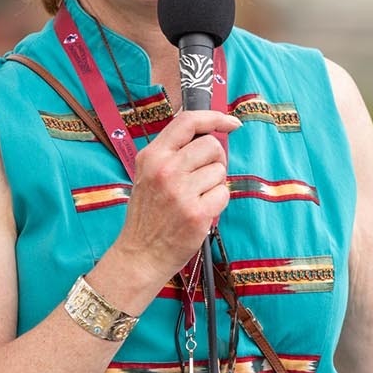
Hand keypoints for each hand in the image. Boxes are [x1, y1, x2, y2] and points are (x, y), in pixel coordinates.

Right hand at [112, 111, 240, 279]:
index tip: (231, 122)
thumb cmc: (149, 214)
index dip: (214, 117)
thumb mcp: (148, 174)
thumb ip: (173, 153)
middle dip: (216, 159)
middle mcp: (165, 170)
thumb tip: (211, 135)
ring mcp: (181, 192)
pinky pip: (224, 193)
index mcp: (151, 156)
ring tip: (196, 198)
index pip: (187, 121)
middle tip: (204, 177)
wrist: (140, 255)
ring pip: (220, 171)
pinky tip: (201, 211)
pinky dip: (218, 202)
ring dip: (215, 183)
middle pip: (211, 146)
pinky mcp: (197, 213)